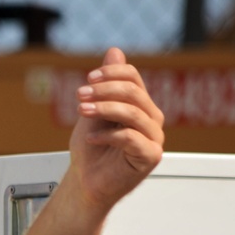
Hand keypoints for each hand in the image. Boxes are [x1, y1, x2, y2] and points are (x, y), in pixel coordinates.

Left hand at [68, 47, 164, 211]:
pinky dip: (107, 135)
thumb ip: (105, 85)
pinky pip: (131, 138)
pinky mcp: (151, 157)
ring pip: (133, 113)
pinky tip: (90, 138)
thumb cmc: (91, 151)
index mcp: (140, 106)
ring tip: (82, 111)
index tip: (88, 79)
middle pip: (134, 93)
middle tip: (80, 95)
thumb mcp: (93, 112)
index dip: (112, 74)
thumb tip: (115, 51)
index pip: (134, 79)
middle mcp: (151, 120)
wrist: (86, 184)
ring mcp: (154, 138)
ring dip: (104, 108)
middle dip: (104, 91)